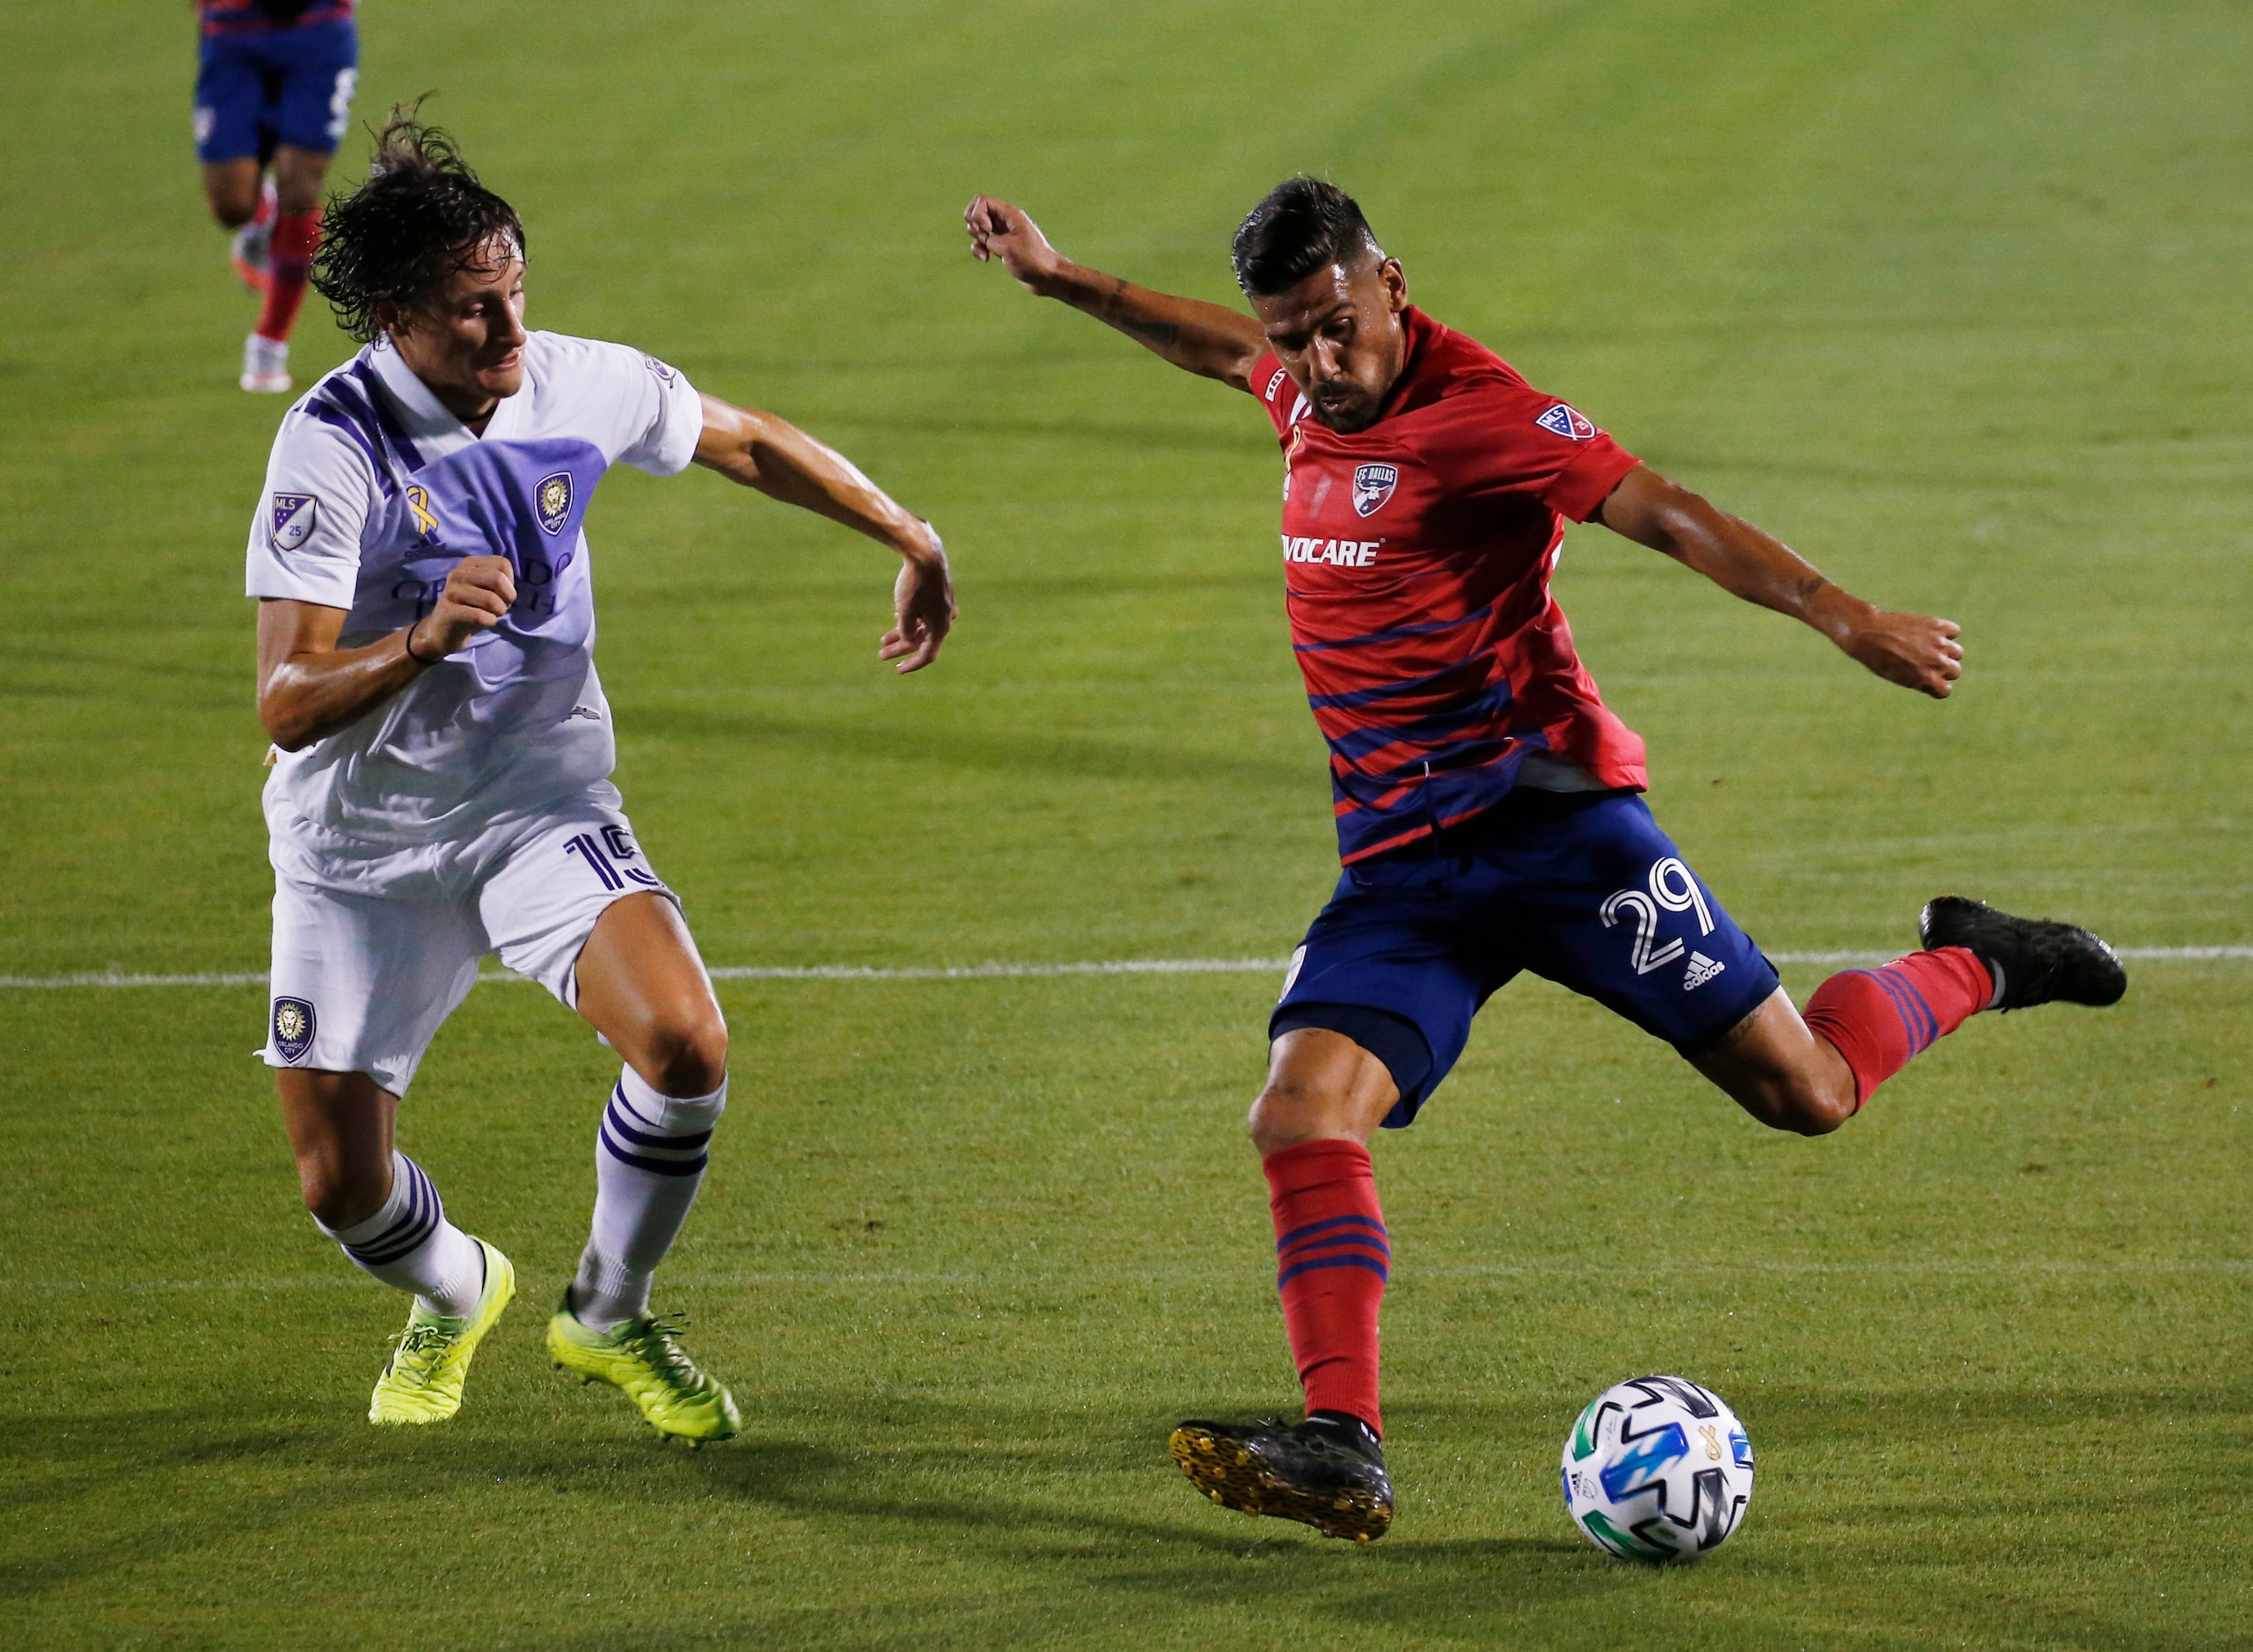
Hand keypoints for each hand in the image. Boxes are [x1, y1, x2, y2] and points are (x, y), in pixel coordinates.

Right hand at [408, 555, 515, 660]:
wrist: (446, 630)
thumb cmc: (474, 608)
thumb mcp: (490, 590)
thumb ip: (502, 581)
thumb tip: (510, 586)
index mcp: (470, 564)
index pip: (503, 564)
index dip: (510, 584)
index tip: (502, 595)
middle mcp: (458, 573)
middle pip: (498, 578)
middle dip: (507, 597)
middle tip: (501, 607)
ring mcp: (451, 591)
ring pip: (491, 599)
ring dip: (499, 611)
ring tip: (492, 615)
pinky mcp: (448, 611)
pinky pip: (480, 615)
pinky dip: (490, 621)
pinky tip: (485, 622)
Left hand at [880, 531, 954, 673]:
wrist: (925, 552)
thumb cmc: (915, 583)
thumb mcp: (905, 612)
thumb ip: (906, 631)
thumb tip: (908, 640)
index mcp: (941, 627)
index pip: (927, 655)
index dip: (912, 665)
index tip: (897, 670)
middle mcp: (946, 619)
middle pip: (922, 641)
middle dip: (901, 649)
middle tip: (881, 654)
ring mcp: (944, 607)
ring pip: (922, 627)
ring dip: (903, 634)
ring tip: (883, 640)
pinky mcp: (940, 595)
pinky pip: (926, 614)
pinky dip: (912, 619)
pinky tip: (896, 618)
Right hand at [965, 195, 1066, 295]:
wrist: (1047, 277)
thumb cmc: (1032, 260)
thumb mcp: (1007, 246)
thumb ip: (988, 238)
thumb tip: (982, 239)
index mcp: (1010, 215)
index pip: (983, 201)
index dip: (978, 214)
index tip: (988, 230)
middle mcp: (1005, 221)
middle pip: (977, 212)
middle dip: (974, 225)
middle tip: (985, 236)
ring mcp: (1003, 234)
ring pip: (978, 229)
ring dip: (976, 240)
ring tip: (986, 253)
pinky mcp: (1002, 247)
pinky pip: (982, 243)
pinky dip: (979, 250)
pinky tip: (986, 259)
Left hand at [1841, 608, 1962, 697]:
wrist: (1868, 634)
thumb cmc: (1879, 659)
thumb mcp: (1900, 677)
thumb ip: (1921, 679)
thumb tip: (1940, 678)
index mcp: (1928, 680)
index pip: (1945, 690)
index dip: (1935, 685)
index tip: (1924, 679)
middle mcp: (1937, 663)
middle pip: (1955, 671)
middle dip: (1942, 668)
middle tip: (1924, 660)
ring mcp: (1939, 644)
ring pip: (1957, 652)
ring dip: (1946, 650)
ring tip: (1926, 646)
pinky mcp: (1938, 626)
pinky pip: (1954, 631)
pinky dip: (1946, 632)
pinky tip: (1930, 632)